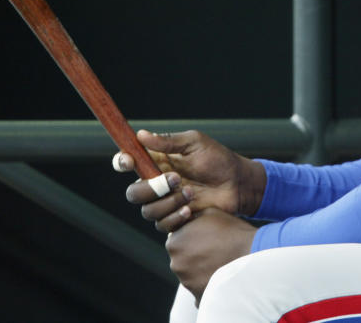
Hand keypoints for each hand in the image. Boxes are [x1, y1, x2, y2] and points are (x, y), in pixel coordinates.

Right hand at [114, 129, 266, 231]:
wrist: (239, 184)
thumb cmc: (219, 159)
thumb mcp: (195, 143)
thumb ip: (168, 141)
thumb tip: (140, 135)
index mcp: (157, 161)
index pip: (128, 162)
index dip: (122, 162)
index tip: (129, 162)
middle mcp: (157, 183)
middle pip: (133, 193)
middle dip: (150, 188)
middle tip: (175, 179)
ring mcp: (166, 202)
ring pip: (147, 210)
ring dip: (168, 202)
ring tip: (191, 193)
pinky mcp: (176, 218)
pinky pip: (162, 225)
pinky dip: (175, 217)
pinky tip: (191, 209)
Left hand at [165, 208, 255, 300]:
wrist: (252, 255)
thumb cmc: (232, 231)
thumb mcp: (209, 212)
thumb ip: (190, 217)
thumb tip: (183, 220)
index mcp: (174, 242)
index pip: (178, 239)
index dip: (193, 237)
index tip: (208, 237)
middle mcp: (176, 264)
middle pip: (182, 258)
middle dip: (195, 255)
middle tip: (216, 250)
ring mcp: (186, 282)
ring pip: (191, 275)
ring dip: (202, 270)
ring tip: (222, 262)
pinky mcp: (198, 296)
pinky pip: (200, 291)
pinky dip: (208, 286)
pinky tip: (222, 277)